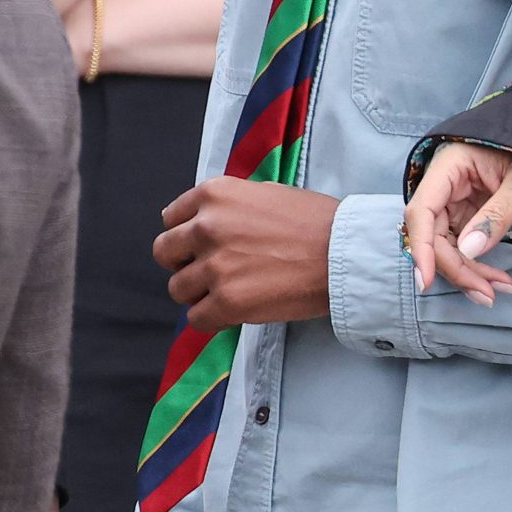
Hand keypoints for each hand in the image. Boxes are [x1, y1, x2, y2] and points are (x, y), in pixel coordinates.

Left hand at [155, 178, 340, 330]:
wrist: (346, 254)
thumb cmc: (318, 223)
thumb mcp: (268, 193)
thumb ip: (232, 206)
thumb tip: (208, 222)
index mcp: (216, 194)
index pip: (171, 217)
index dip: (186, 235)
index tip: (201, 247)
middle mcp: (207, 226)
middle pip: (165, 252)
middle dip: (184, 263)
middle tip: (210, 271)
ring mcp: (215, 266)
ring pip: (177, 288)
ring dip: (198, 294)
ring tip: (228, 293)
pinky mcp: (226, 302)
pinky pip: (196, 318)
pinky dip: (211, 319)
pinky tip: (234, 312)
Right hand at [404, 141, 511, 299]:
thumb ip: (497, 215)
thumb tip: (468, 250)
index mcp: (450, 164)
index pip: (421, 210)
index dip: (421, 247)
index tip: (427, 280)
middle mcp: (444, 183)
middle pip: (432, 234)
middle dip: (456, 268)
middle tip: (486, 294)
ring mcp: (453, 201)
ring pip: (445, 246)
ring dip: (467, 273)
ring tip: (497, 291)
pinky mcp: (465, 215)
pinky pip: (461, 247)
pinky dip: (475, 266)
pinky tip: (495, 281)